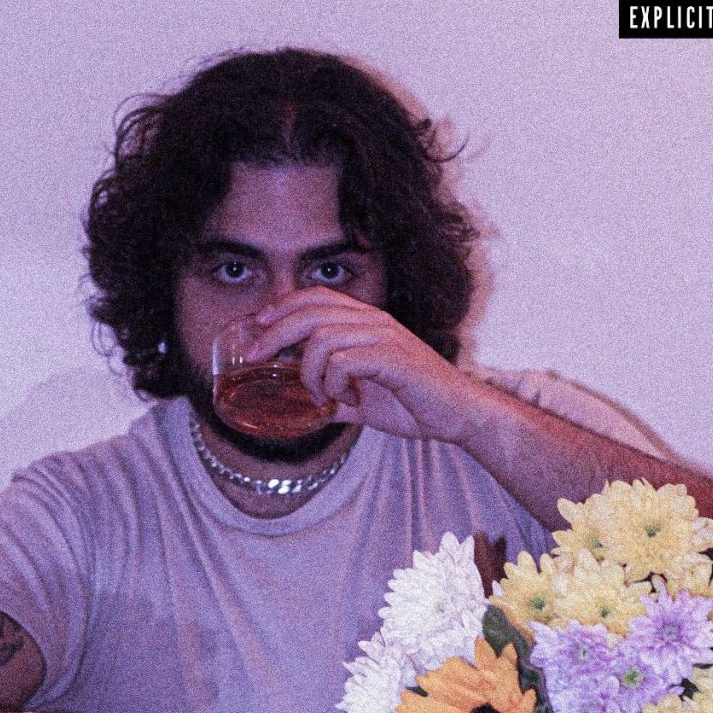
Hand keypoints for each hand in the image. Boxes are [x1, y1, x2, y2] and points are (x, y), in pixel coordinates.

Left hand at [251, 287, 491, 443]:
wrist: (458, 415)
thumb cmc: (415, 403)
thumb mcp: (364, 402)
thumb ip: (333, 399)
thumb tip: (301, 409)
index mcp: (366, 322)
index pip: (316, 296)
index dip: (282, 306)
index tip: (256, 326)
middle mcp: (374, 321)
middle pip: (309, 310)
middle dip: (273, 333)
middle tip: (254, 358)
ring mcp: (384, 337)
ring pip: (322, 337)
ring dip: (308, 372)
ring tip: (318, 397)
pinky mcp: (393, 358)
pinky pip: (343, 361)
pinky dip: (332, 383)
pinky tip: (343, 400)